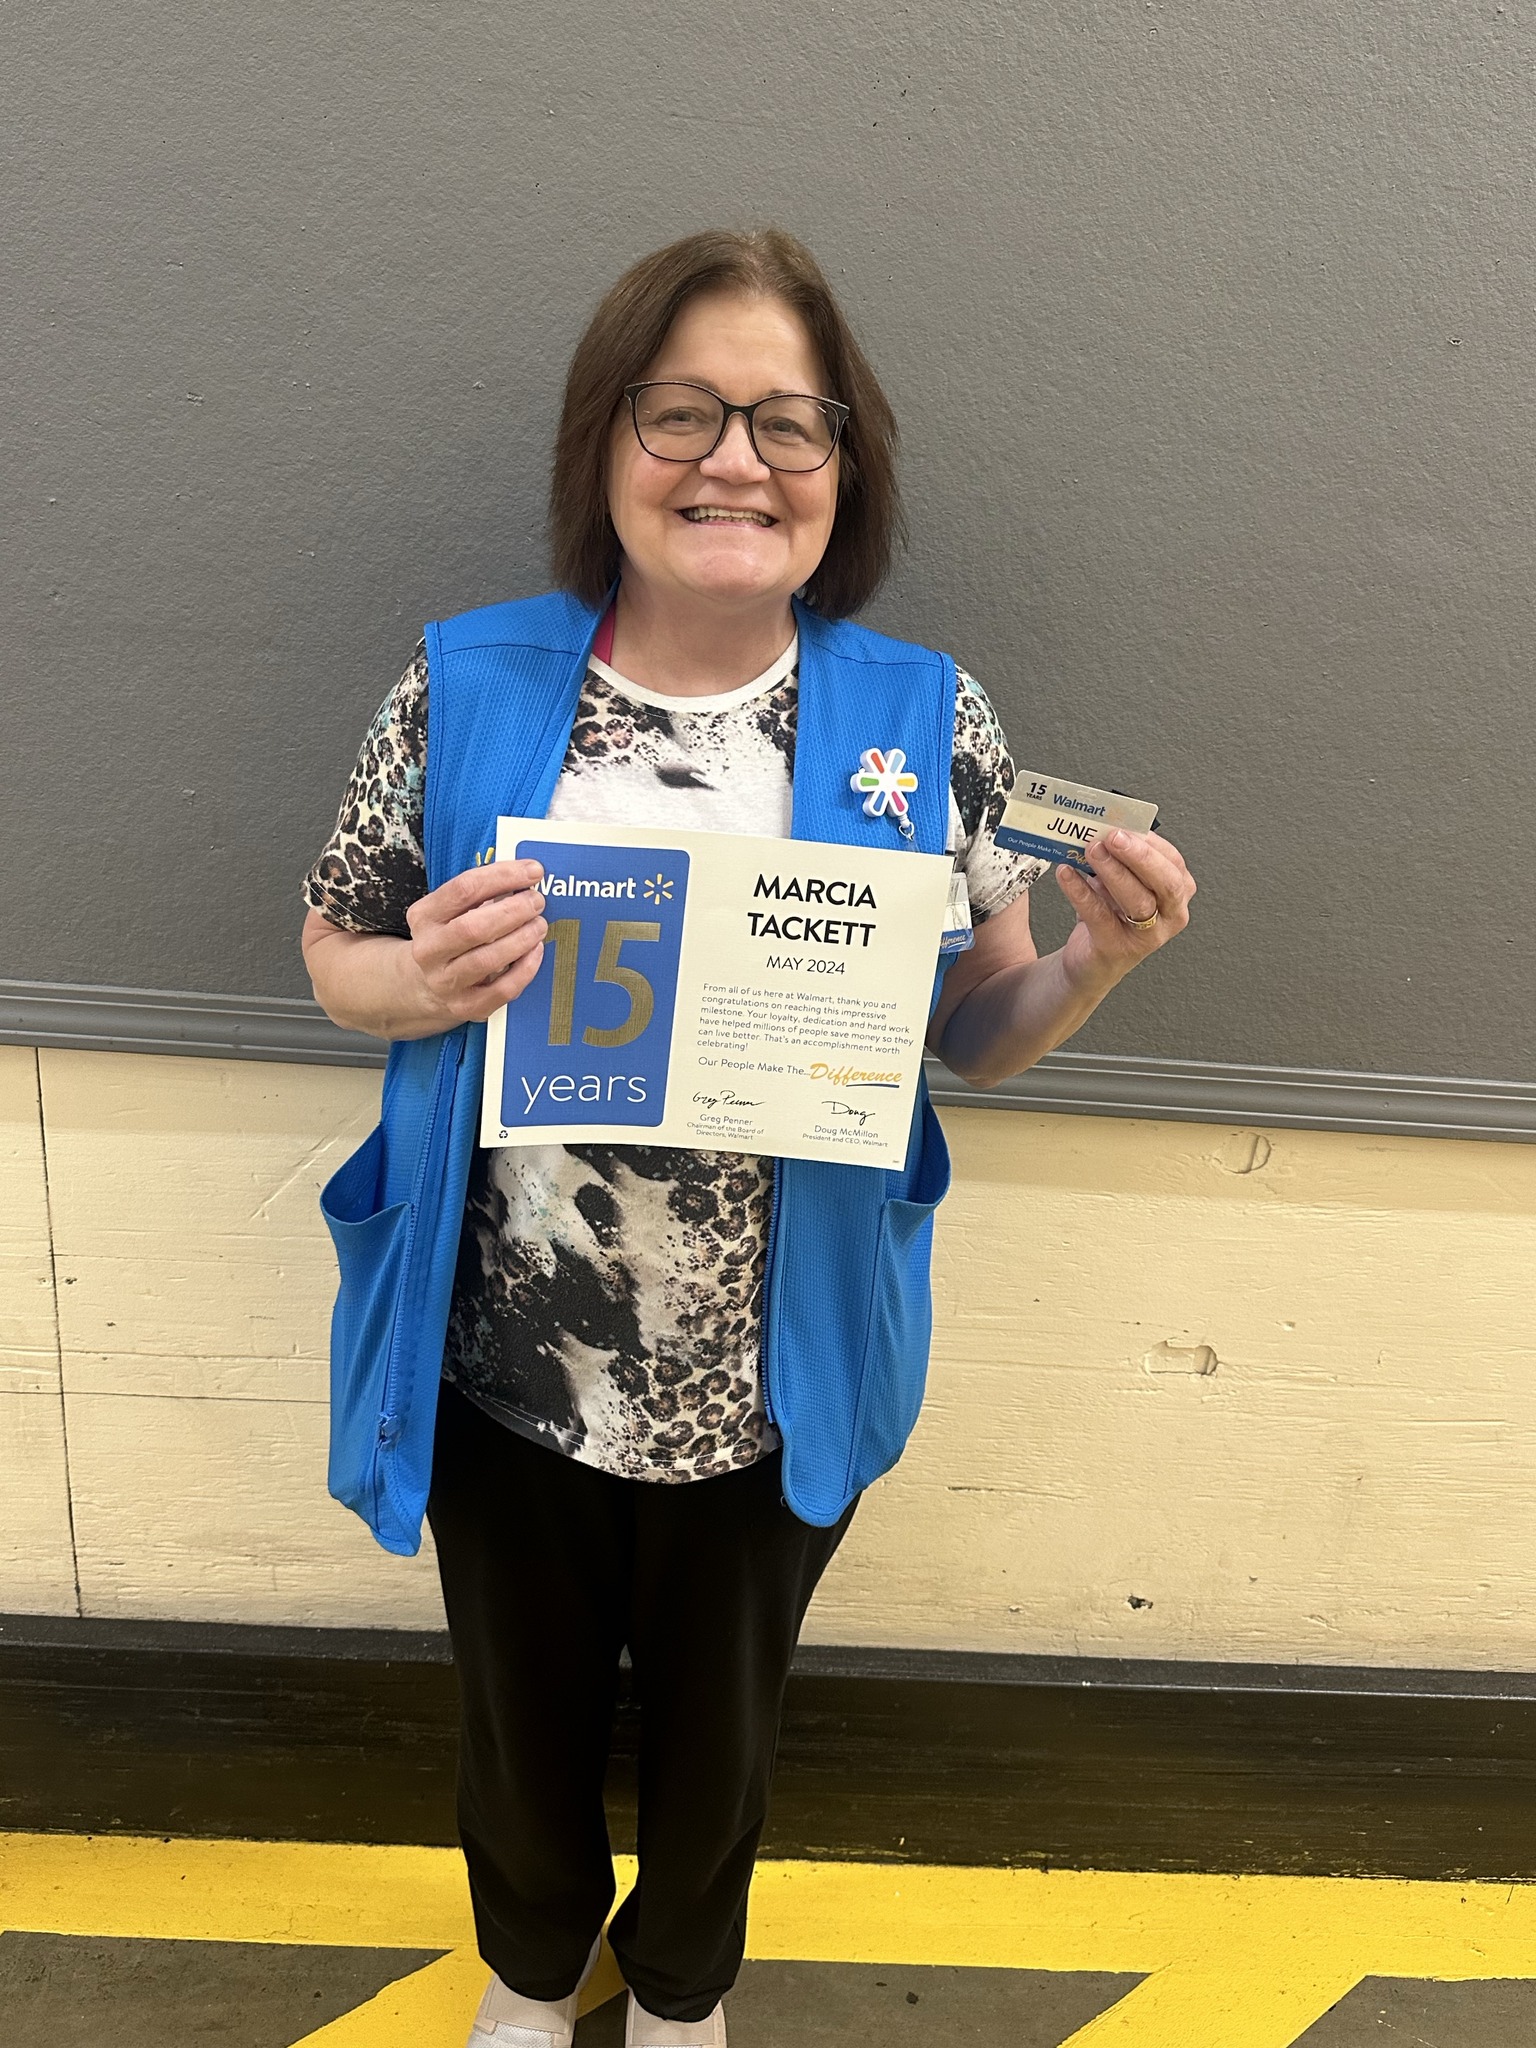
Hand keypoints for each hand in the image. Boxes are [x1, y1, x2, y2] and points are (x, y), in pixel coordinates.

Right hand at [403, 858, 548, 1025]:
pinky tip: (536, 951)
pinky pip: (503, 989)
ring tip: (539, 924)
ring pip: (488, 960)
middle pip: (474, 927)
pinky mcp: (466, 1006)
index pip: (464, 889)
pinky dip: (526, 968)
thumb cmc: (450, 938)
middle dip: (514, 911)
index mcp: (424, 917)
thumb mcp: (452, 910)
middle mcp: (429, 950)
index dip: (503, 876)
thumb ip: (483, 893)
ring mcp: (446, 982)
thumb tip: (526, 877)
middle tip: (537, 902)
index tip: (532, 871)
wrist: (425, 985)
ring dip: (522, 938)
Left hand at [1055, 829, 1195, 990]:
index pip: (1172, 862)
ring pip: (1138, 901)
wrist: (1089, 958)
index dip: (1149, 842)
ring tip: (1091, 851)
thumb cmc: (1110, 915)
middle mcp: (1170, 915)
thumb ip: (1118, 857)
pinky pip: (1101, 917)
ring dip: (1113, 872)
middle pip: (1165, 883)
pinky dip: (1081, 892)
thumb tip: (1103, 827)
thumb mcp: (1118, 880)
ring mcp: (1148, 936)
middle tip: (1112, 837)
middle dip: (1139, 856)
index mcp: (1177, 891)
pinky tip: (1067, 874)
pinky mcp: (1118, 949)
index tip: (1125, 824)